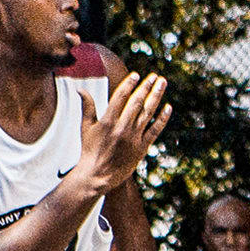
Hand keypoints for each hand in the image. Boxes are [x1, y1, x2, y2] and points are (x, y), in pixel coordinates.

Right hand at [74, 71, 169, 192]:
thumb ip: (87, 107)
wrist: (98, 175)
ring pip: (148, 113)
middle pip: (136, 103)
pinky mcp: (142, 147)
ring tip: (162, 83)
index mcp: (107, 122)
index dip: (129, 85)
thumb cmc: (90, 149)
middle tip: (154, 76)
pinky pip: (155, 130)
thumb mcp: (85, 128)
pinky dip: (162, 118)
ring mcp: (133, 138)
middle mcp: (121, 128)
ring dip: (156, 96)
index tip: (137, 75)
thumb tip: (81, 89)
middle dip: (146, 87)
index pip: (120, 98)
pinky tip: (168, 107)